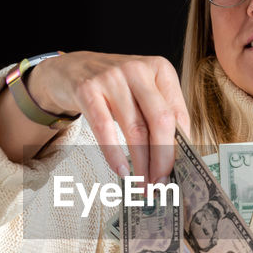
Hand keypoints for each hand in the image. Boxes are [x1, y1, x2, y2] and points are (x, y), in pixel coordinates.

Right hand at [25, 51, 191, 181]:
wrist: (71, 68)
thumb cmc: (113, 85)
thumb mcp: (141, 91)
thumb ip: (158, 116)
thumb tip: (173, 159)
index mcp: (160, 68)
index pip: (179, 113)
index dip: (181, 147)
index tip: (179, 171)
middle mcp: (138, 70)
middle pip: (160, 121)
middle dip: (163, 158)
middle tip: (161, 183)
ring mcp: (112, 78)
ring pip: (135, 129)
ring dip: (141, 163)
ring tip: (143, 183)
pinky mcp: (87, 89)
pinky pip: (105, 129)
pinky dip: (114, 153)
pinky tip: (121, 170)